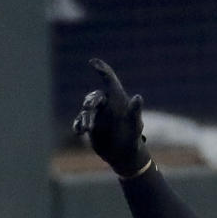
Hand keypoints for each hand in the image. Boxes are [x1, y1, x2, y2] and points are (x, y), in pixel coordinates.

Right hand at [72, 58, 149, 177]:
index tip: (93, 62)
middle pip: (95, 97)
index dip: (102, 70)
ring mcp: (96, 115)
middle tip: (89, 107)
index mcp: (117, 100)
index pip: (109, 81)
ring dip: (85, 118)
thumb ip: (135, 111)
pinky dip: (78, 125)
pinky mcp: (89, 126)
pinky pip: (80, 122)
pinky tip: (79, 132)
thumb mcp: (135, 125)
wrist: (124, 155)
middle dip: (91, 101)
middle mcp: (105, 105)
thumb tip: (138, 97)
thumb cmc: (132, 137)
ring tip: (87, 129)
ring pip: (86, 111)